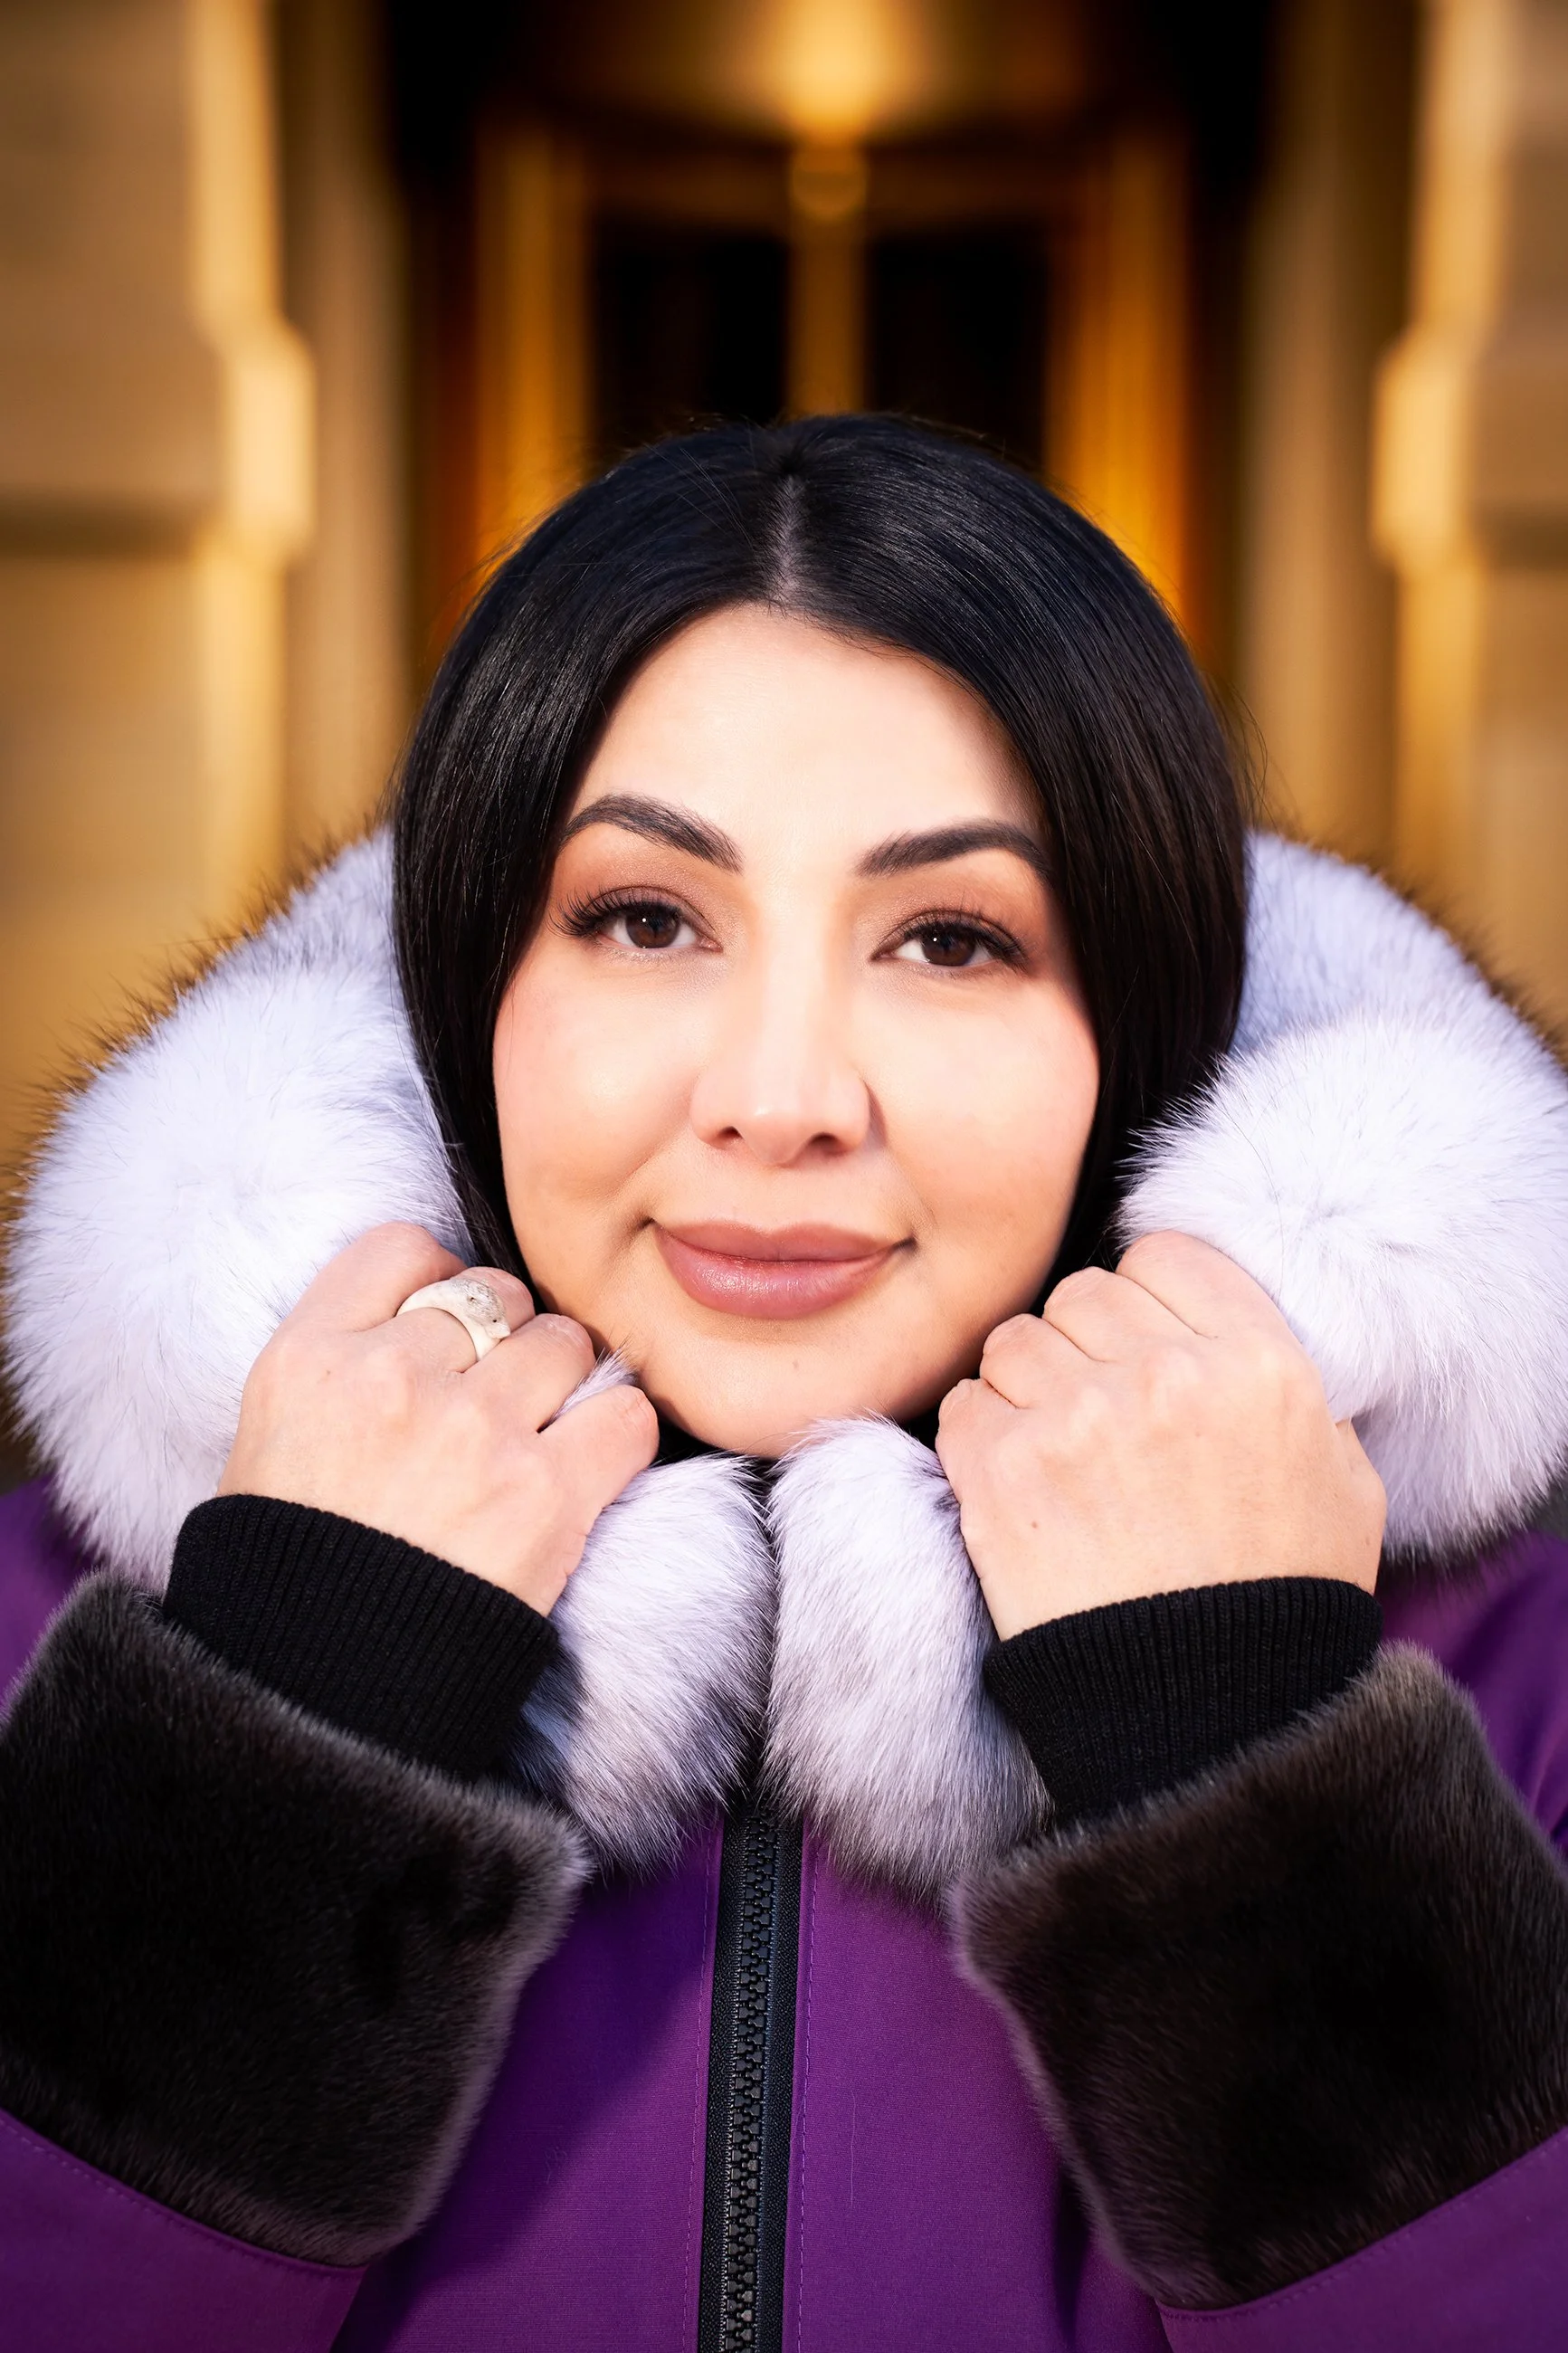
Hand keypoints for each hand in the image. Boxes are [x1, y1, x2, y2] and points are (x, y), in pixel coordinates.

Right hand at [218, 1223, 657, 1610]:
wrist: (320, 1693)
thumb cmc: (291, 1574)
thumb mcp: (269, 1441)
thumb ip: (339, 1363)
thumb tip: (424, 1316)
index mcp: (310, 1357)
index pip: (402, 1247)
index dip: (438, 1278)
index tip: (448, 1324)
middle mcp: (393, 1375)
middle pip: (497, 1294)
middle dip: (507, 1338)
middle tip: (495, 1398)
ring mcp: (473, 1430)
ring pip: (565, 1343)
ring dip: (564, 1383)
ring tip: (536, 1438)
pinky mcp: (545, 1493)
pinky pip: (624, 1415)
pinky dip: (618, 1436)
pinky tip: (589, 1466)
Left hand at [936, 1232, 1385, 1639]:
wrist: (1209, 1720)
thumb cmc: (1283, 1604)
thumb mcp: (1344, 1481)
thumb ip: (1300, 1391)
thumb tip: (1239, 1339)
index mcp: (1259, 1360)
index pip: (1164, 1255)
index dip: (1148, 1297)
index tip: (1144, 1344)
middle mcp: (1166, 1373)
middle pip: (1083, 1292)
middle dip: (1085, 1343)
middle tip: (1099, 1413)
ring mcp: (1076, 1418)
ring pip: (1014, 1341)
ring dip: (1027, 1388)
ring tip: (1059, 1457)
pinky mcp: (1001, 1472)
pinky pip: (964, 1404)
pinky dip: (981, 1438)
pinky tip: (1018, 1486)